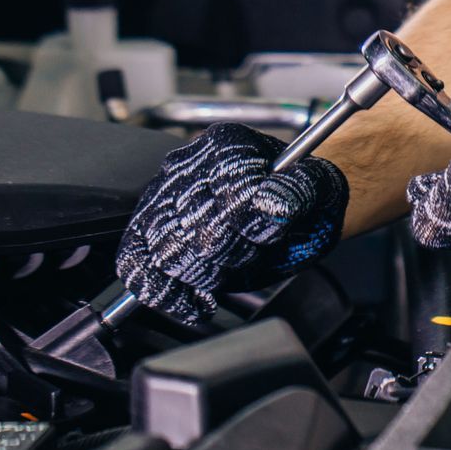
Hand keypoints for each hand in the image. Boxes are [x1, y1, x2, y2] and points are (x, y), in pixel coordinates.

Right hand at [115, 122, 347, 324]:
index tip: (272, 231)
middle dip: (227, 251)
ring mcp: (165, 200)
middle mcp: (188, 168)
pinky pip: (136, 265)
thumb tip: (272, 203)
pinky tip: (197, 303)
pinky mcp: (151, 232)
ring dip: (204, 271)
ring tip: (230, 266)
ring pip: (163, 250)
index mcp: (228, 146)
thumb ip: (295, 191)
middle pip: (189, 224)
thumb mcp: (314, 188)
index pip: (226, 189)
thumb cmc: (303, 196)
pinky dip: (166, 294)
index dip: (251, 221)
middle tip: (252, 250)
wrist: (297, 209)